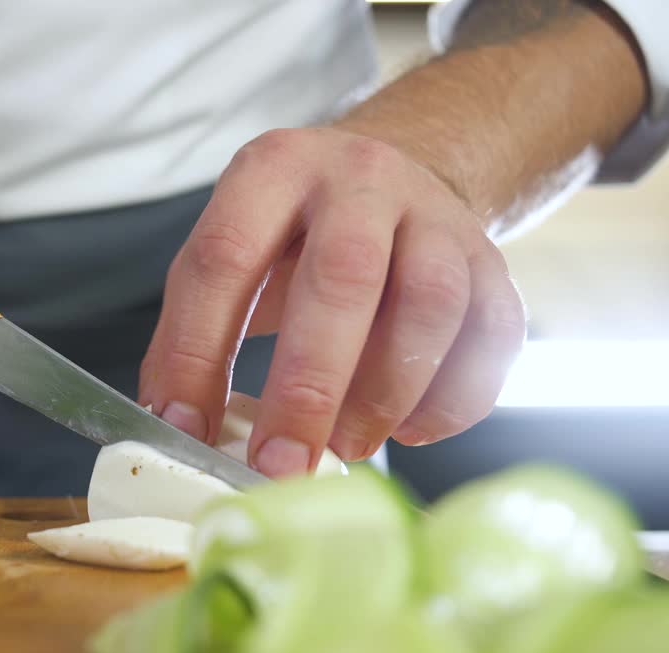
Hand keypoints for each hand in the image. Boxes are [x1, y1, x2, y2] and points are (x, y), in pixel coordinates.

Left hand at [139, 127, 526, 475]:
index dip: (199, 351)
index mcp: (272, 170)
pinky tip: (409, 430)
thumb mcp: (229, 258)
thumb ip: (194, 333)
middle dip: (308, 386)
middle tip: (281, 464)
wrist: (394, 180)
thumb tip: (175, 430)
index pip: (224, 258)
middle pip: (344, 276)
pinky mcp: (492, 261)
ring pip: (431, 303)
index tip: (188, 433)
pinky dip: (452, 400)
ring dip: (385, 393)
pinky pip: (493, 336)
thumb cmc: (292, 240)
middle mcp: (359, 178)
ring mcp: (436, 215)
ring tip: (346, 447)